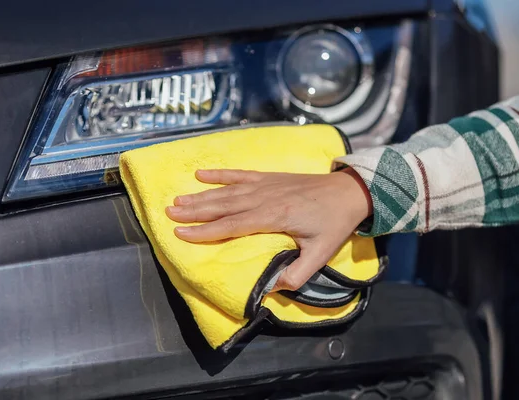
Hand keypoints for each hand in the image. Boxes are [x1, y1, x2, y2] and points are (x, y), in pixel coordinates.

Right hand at [165, 167, 371, 290]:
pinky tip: (202, 174)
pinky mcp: (269, 177)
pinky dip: (221, 174)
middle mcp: (265, 198)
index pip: (232, 226)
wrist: (349, 191)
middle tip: (169, 214)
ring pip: (227, 191)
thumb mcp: (321, 254)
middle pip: (223, 206)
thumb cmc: (334, 223)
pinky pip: (241, 174)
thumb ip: (297, 273)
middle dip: (195, 211)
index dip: (205, 231)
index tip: (181, 234)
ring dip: (202, 195)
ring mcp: (266, 184)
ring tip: (178, 199)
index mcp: (274, 217)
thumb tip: (272, 289)